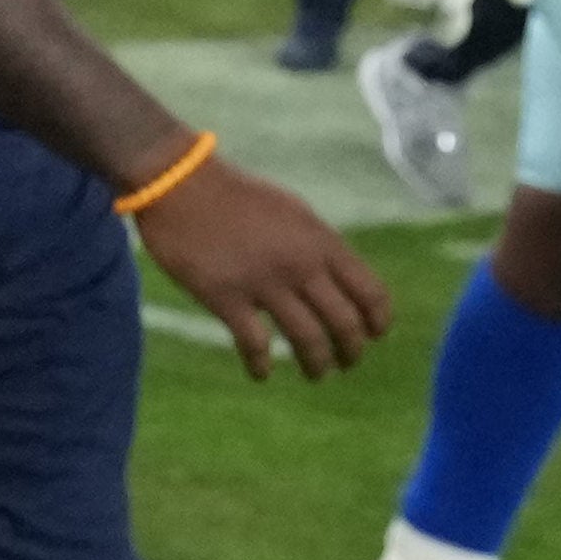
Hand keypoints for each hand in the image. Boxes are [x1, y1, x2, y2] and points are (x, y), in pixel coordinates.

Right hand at [137, 150, 391, 378]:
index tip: (374, 335)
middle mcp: (300, 264)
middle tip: (346, 363)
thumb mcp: (292, 212)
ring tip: (315, 374)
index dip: (378, 320)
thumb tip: (338, 279)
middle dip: (351, 351)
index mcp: (320, 240)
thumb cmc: (236, 196)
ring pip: (307, 339)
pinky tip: (261, 373)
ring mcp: (263, 282)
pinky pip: (254, 344)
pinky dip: (261, 365)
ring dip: (316, 364)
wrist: (181, 185)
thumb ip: (317, 245)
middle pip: (343, 322)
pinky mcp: (226, 298)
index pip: (369, 291)